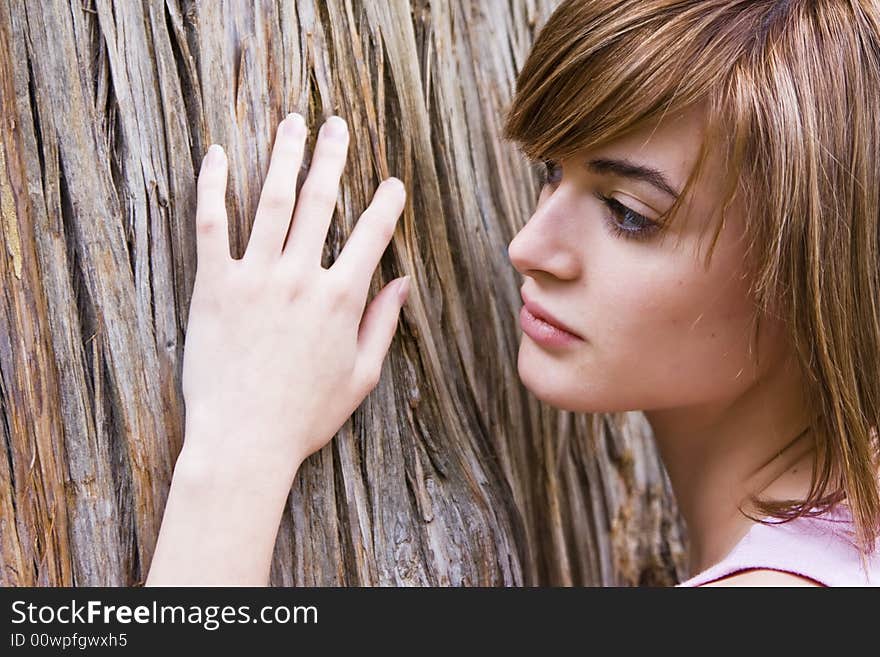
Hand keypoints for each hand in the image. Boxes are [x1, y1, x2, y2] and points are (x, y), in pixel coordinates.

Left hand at [180, 113, 408, 482]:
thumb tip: (403, 285)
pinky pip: (211, 225)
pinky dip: (212, 186)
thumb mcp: (361, 376)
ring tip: (292, 124)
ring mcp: (255, 277)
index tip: (394, 183)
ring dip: (284, 157)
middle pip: (320, 202)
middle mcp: (300, 277)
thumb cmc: (306, 416)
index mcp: (341, 299)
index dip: (387, 204)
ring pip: (271, 201)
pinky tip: (217, 155)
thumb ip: (382, 325)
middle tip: (337, 126)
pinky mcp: (214, 286)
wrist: (244, 441)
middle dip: (333, 158)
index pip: (371, 235)